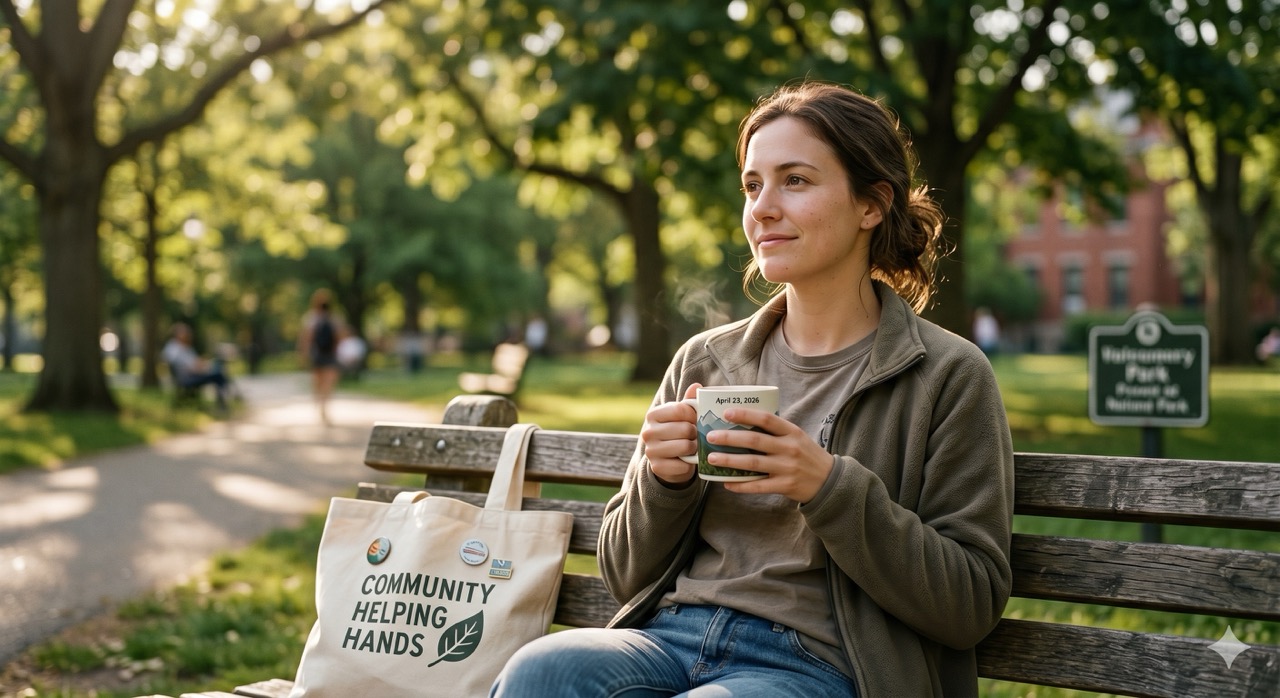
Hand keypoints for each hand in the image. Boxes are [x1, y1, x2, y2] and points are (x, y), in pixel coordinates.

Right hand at [640, 383, 700, 486]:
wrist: (667, 460)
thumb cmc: (677, 432)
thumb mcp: (681, 416)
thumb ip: (689, 402)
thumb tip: (696, 386)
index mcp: (653, 415)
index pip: (680, 409)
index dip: (694, 415)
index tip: (695, 420)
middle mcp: (648, 432)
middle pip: (685, 428)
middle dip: (695, 433)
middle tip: (694, 436)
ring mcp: (651, 450)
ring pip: (686, 446)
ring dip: (694, 448)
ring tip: (692, 447)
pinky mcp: (657, 467)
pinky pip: (683, 465)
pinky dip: (689, 464)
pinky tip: (685, 460)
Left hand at [706, 408, 833, 502]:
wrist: (829, 480)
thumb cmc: (807, 455)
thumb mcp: (797, 436)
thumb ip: (776, 431)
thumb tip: (743, 421)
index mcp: (791, 432)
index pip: (766, 419)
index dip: (745, 414)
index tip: (726, 413)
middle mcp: (789, 448)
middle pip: (755, 440)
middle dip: (730, 438)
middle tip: (711, 436)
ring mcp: (787, 468)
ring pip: (753, 463)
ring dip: (730, 461)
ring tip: (712, 458)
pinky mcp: (784, 485)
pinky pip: (758, 486)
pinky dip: (741, 485)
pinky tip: (726, 483)